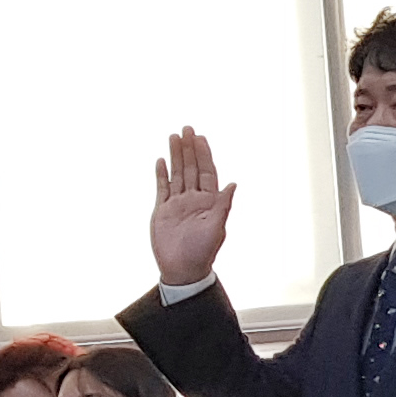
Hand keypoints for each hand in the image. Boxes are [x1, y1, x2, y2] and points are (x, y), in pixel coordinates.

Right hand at [150, 128, 235, 287]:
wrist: (182, 269)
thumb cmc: (203, 251)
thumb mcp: (216, 227)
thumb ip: (223, 205)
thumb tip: (233, 184)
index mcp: (209, 202)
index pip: (207, 172)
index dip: (204, 154)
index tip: (200, 137)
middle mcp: (194, 199)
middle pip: (191, 168)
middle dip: (189, 148)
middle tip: (186, 128)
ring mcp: (177, 203)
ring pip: (177, 174)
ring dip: (176, 156)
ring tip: (173, 137)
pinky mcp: (162, 210)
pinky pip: (162, 188)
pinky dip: (162, 174)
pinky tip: (162, 160)